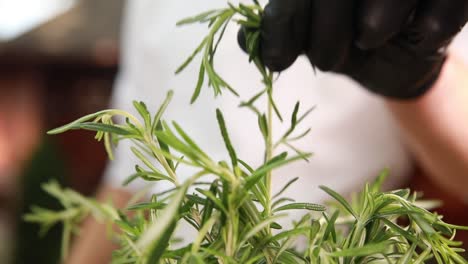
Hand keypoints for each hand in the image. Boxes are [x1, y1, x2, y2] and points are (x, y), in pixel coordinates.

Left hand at [240, 0, 467, 98]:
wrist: (400, 59)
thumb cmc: (350, 45)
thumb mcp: (311, 42)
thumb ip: (281, 33)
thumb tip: (246, 38)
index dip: (283, 23)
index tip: (275, 63)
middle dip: (326, 35)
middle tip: (329, 62)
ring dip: (374, 27)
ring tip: (371, 42)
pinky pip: (444, 7)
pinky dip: (431, 26)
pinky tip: (421, 37)